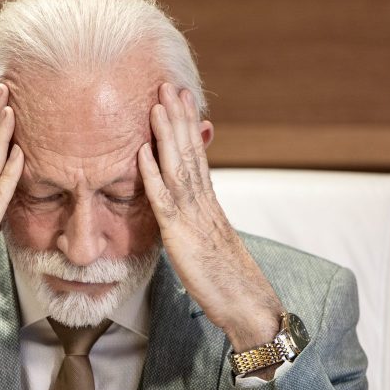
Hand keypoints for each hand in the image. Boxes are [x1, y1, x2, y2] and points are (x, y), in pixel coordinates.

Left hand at [137, 83, 280, 351]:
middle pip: (190, 152)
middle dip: (178, 117)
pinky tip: (142, 153)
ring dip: (167, 134)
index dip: (189, 126)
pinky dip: (152, 174)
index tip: (181, 99)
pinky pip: (165, 201)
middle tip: (168, 85)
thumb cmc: (228, 281)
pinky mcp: (181, 236)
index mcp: (209, 204)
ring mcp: (194, 217)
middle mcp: (204, 203)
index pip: (198, 156)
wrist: (247, 304)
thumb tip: (189, 212)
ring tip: (157, 104)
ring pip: (179, 166)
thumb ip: (199, 223)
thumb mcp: (211, 244)